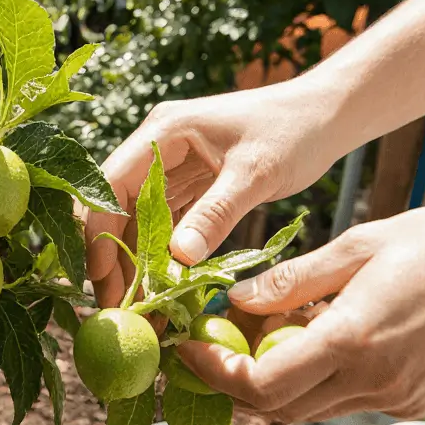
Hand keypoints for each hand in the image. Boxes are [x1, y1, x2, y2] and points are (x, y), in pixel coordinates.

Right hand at [83, 82, 341, 307]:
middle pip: (116, 207)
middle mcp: (157, 148)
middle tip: (118, 306)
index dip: (99, 233)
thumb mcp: (255, 173)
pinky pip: (166, 226)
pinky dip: (163, 257)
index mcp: (163, 132)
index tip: (101, 278)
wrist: (326, 115)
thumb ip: (216, 213)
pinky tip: (164, 290)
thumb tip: (179, 258)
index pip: (110, 185)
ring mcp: (172, 167)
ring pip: (139, 222)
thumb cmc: (294, 130)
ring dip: (137, 263)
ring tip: (141, 308)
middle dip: (112, 256)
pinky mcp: (191, 185)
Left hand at [176, 204, 424, 421]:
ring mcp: (397, 399)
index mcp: (354, 340)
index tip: (188, 351)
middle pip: (278, 408)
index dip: (216, 375)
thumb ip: (294, 280)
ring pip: (310, 407)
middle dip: (234, 383)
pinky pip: (346, 400)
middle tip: (208, 345)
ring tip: (259, 332)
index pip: (263, 386)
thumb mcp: (361, 245)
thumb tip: (236, 301)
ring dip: (275, 380)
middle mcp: (374, 382)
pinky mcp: (414, 402)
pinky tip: (316, 335)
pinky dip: (317, 377)